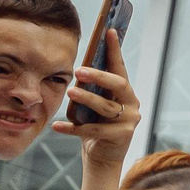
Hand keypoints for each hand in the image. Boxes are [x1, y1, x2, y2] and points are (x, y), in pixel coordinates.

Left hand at [49, 30, 138, 170]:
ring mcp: (129, 121)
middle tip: (79, 70)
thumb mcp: (93, 106)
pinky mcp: (122, 137)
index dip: (115, 50)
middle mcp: (132, 104)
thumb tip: (77, 69)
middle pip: (119, 85)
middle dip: (99, 76)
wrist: (103, 157)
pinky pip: (94, 130)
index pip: (120, 68)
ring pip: (107, 107)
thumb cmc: (95, 126)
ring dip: (87, 99)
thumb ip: (91, 91)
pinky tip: (57, 125)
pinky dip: (73, 128)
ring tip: (70, 92)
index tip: (108, 31)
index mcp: (125, 93)